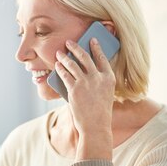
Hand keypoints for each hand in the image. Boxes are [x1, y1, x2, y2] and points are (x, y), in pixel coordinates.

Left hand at [55, 37, 114, 159]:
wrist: (95, 126)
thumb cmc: (100, 112)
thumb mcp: (104, 94)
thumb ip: (97, 82)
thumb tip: (84, 72)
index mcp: (109, 79)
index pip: (102, 58)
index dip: (96, 47)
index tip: (92, 40)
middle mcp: (98, 78)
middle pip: (85, 57)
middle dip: (76, 48)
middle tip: (69, 42)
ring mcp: (86, 83)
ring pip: (73, 65)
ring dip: (64, 57)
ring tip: (59, 53)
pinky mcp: (74, 90)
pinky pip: (65, 75)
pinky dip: (60, 69)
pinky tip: (57, 65)